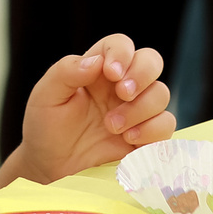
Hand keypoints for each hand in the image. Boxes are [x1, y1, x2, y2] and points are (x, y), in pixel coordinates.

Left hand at [14, 35, 173, 182]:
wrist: (51, 168)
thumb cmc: (46, 128)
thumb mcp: (46, 96)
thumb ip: (66, 72)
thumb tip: (97, 62)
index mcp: (98, 71)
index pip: (120, 45)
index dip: (121, 53)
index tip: (111, 72)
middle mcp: (121, 87)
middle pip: (151, 61)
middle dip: (142, 74)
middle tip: (123, 93)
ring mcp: (136, 111)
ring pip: (161, 93)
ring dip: (140, 108)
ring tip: (111, 126)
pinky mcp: (146, 137)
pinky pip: (166, 125)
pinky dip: (152, 130)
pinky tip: (128, 139)